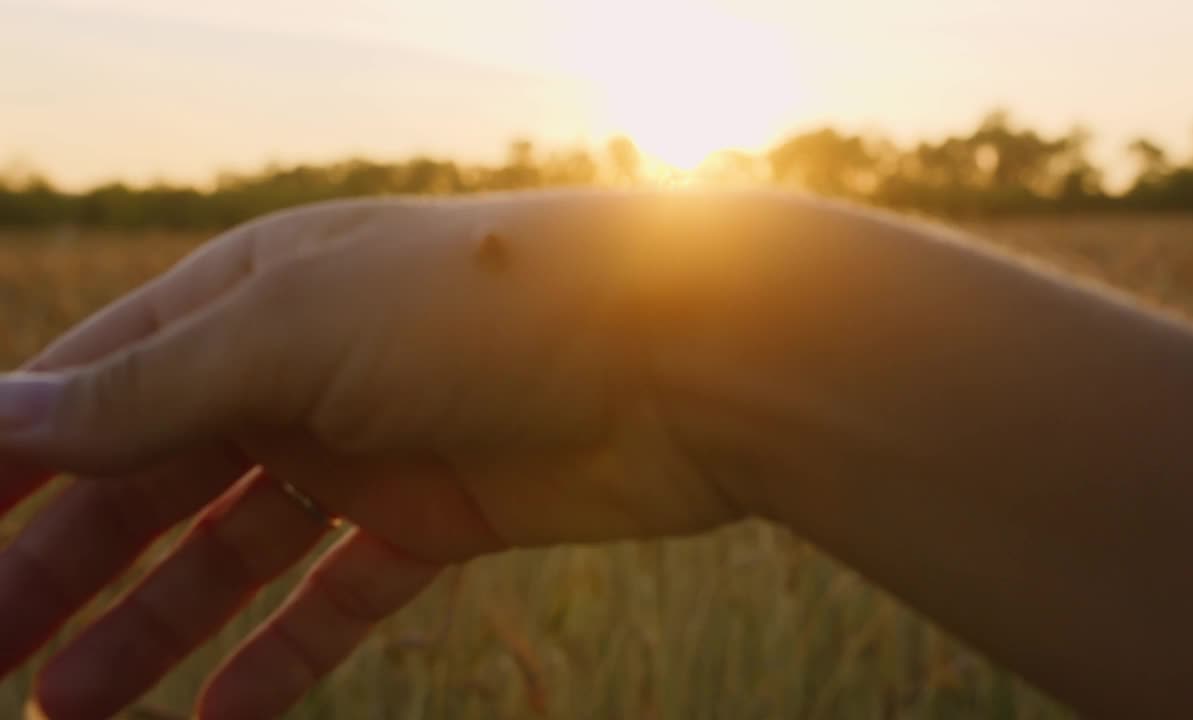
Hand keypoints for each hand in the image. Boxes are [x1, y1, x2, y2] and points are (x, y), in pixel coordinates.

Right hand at [0, 195, 743, 718]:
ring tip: (66, 710)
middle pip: (153, 481)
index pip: (97, 388)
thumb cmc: (485, 305)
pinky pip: (341, 598)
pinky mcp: (442, 516)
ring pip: (235, 550)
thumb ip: (150, 387)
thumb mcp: (293, 331)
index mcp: (253, 298)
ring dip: (152, 628)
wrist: (681, 350)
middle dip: (65, 568)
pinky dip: (281, 657)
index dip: (17, 464)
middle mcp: (304, 369)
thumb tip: (4, 411)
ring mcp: (373, 447)